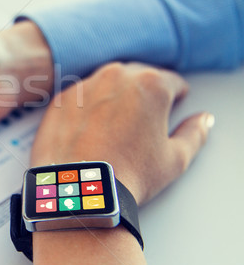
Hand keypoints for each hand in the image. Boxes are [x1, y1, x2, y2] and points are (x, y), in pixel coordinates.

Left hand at [30, 62, 212, 203]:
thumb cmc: (130, 174)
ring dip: (115, 97)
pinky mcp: (62, 98)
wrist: (82, 189)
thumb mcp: (175, 158)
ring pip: (107, 83)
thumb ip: (195, 133)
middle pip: (138, 77)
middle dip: (144, 94)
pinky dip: (88, 107)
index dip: (175, 98)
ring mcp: (85, 84)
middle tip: (143, 122)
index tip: (171, 111)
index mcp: (151, 84)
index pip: (172, 81)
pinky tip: (90, 130)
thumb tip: (203, 119)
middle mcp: (116, 75)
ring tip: (115, 127)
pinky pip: (81, 95)